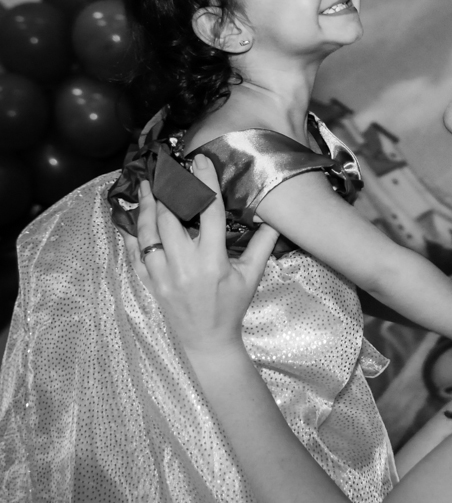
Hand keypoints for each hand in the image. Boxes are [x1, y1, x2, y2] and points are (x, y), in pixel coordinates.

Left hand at [130, 154, 278, 356]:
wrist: (208, 340)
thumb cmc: (232, 306)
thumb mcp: (252, 276)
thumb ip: (263, 245)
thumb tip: (272, 217)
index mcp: (212, 261)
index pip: (208, 213)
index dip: (204, 184)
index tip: (199, 162)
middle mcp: (184, 265)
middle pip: (170, 218)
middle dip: (166, 191)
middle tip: (164, 169)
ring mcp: (163, 275)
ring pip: (148, 234)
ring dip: (145, 207)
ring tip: (144, 186)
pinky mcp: (150, 283)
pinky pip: (135, 255)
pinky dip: (130, 235)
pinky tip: (128, 218)